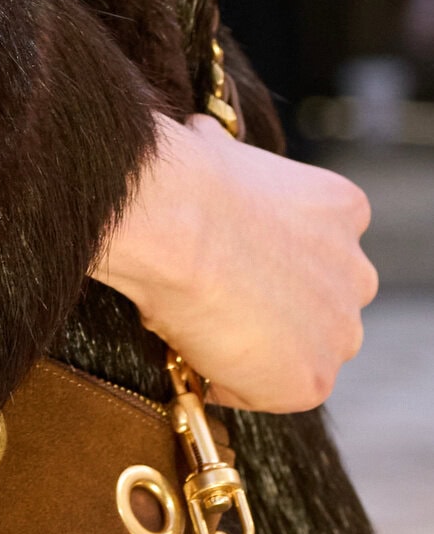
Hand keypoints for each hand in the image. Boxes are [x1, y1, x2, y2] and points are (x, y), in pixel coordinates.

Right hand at [93, 114, 376, 410]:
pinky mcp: (313, 378)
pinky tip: (196, 350)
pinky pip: (267, 394)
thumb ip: (231, 168)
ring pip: (301, 353)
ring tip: (202, 330)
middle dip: (275, 314)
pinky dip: (230, 383)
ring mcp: (341, 327)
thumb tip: (198, 139)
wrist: (177, 220)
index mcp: (344, 211)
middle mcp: (356, 272)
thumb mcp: (220, 153)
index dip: (266, 268)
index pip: (314, 257)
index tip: (225, 270)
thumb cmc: (184, 180)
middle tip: (214, 308)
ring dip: (258, 350)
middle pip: (320, 309)